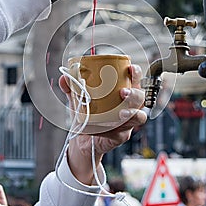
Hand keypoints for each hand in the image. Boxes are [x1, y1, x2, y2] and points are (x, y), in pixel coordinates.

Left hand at [59, 64, 146, 184]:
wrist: (81, 138)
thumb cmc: (85, 114)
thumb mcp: (77, 99)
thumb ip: (71, 88)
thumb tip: (64, 77)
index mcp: (123, 92)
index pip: (135, 80)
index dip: (136, 73)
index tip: (130, 68)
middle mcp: (129, 106)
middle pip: (141, 98)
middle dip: (135, 94)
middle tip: (123, 92)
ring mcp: (127, 122)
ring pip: (139, 116)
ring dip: (133, 113)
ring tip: (122, 113)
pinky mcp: (121, 136)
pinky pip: (123, 133)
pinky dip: (114, 130)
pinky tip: (106, 128)